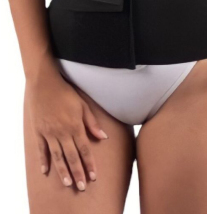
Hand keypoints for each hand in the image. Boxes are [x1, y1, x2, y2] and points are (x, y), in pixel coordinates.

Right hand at [26, 68, 108, 190]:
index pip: (84, 149)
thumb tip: (103, 137)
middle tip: (82, 186)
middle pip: (71, 156)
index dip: (89, 163)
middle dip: (78, 172)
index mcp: (75, 126)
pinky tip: (46, 171)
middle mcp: (62, 132)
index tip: (94, 176)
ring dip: (63, 171)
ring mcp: (49, 133)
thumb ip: (92, 123)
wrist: (44, 85)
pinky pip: (41, 149)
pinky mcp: (39, 131)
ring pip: (57, 156)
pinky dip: (43, 161)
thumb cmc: (66, 93)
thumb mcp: (83, 105)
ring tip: (68, 183)